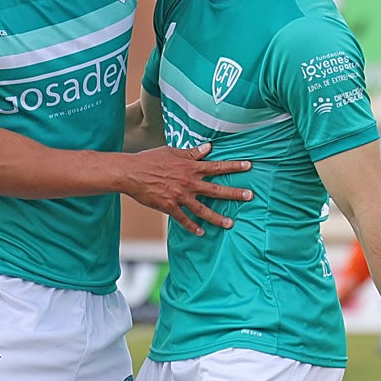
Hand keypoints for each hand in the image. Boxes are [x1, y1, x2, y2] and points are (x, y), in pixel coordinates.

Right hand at [127, 143, 250, 234]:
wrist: (130, 173)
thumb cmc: (149, 160)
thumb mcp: (171, 152)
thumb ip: (191, 152)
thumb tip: (208, 148)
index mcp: (190, 167)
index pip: (217, 166)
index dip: (234, 166)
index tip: (249, 165)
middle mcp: (188, 182)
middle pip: (216, 189)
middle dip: (234, 193)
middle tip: (249, 196)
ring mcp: (180, 196)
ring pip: (203, 209)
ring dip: (218, 218)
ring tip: (230, 224)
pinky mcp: (169, 207)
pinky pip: (184, 219)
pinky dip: (192, 226)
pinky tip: (201, 232)